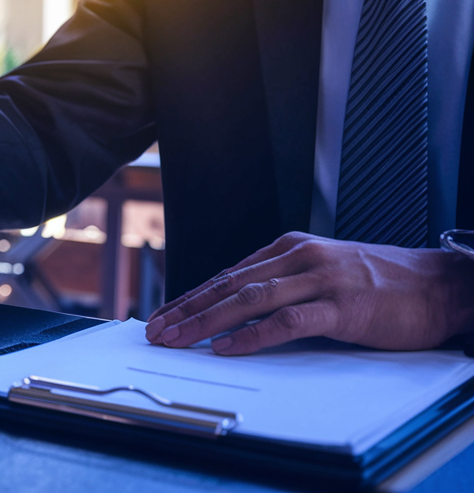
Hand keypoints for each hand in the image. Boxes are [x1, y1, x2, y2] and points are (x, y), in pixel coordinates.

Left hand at [143, 232, 473, 354]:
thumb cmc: (380, 284)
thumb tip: (238, 312)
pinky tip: (228, 346)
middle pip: (228, 285)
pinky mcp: (341, 306)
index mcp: (289, 248)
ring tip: (178, 339)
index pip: (227, 275)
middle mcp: (298, 258)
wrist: (439, 285)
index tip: (163, 315)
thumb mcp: (322, 274)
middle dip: (187, 309)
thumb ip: (284, 285)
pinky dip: (253, 335)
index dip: (191, 296)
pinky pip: (288, 321)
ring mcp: (319, 279)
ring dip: (207, 321)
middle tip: (156, 331)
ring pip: (248, 299)